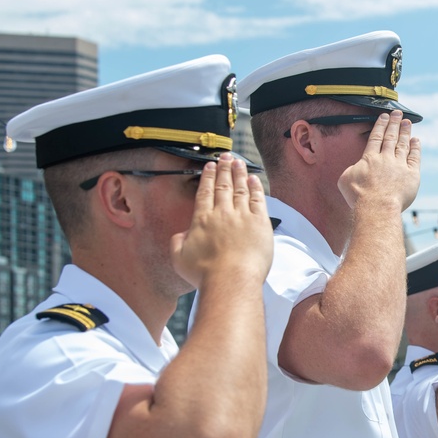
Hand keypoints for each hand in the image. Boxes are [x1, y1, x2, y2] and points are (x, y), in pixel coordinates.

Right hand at [171, 154, 272, 287]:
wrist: (231, 280)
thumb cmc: (205, 274)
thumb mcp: (180, 259)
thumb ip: (177, 243)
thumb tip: (180, 234)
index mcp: (202, 219)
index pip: (205, 192)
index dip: (208, 177)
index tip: (209, 166)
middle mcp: (222, 213)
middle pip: (223, 186)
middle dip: (224, 169)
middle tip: (225, 157)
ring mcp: (242, 216)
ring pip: (240, 189)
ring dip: (239, 174)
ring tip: (238, 162)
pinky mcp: (260, 223)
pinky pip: (258, 200)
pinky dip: (255, 188)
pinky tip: (254, 179)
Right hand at [338, 110, 420, 210]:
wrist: (377, 207)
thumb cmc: (359, 196)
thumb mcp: (345, 179)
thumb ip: (352, 169)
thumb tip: (356, 168)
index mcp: (369, 158)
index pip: (376, 137)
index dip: (380, 125)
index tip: (384, 116)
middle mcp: (386, 158)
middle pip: (391, 137)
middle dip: (394, 123)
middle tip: (397, 113)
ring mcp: (400, 165)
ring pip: (403, 144)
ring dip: (405, 132)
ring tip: (407, 122)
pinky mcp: (412, 175)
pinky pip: (415, 157)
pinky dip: (415, 148)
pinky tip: (416, 141)